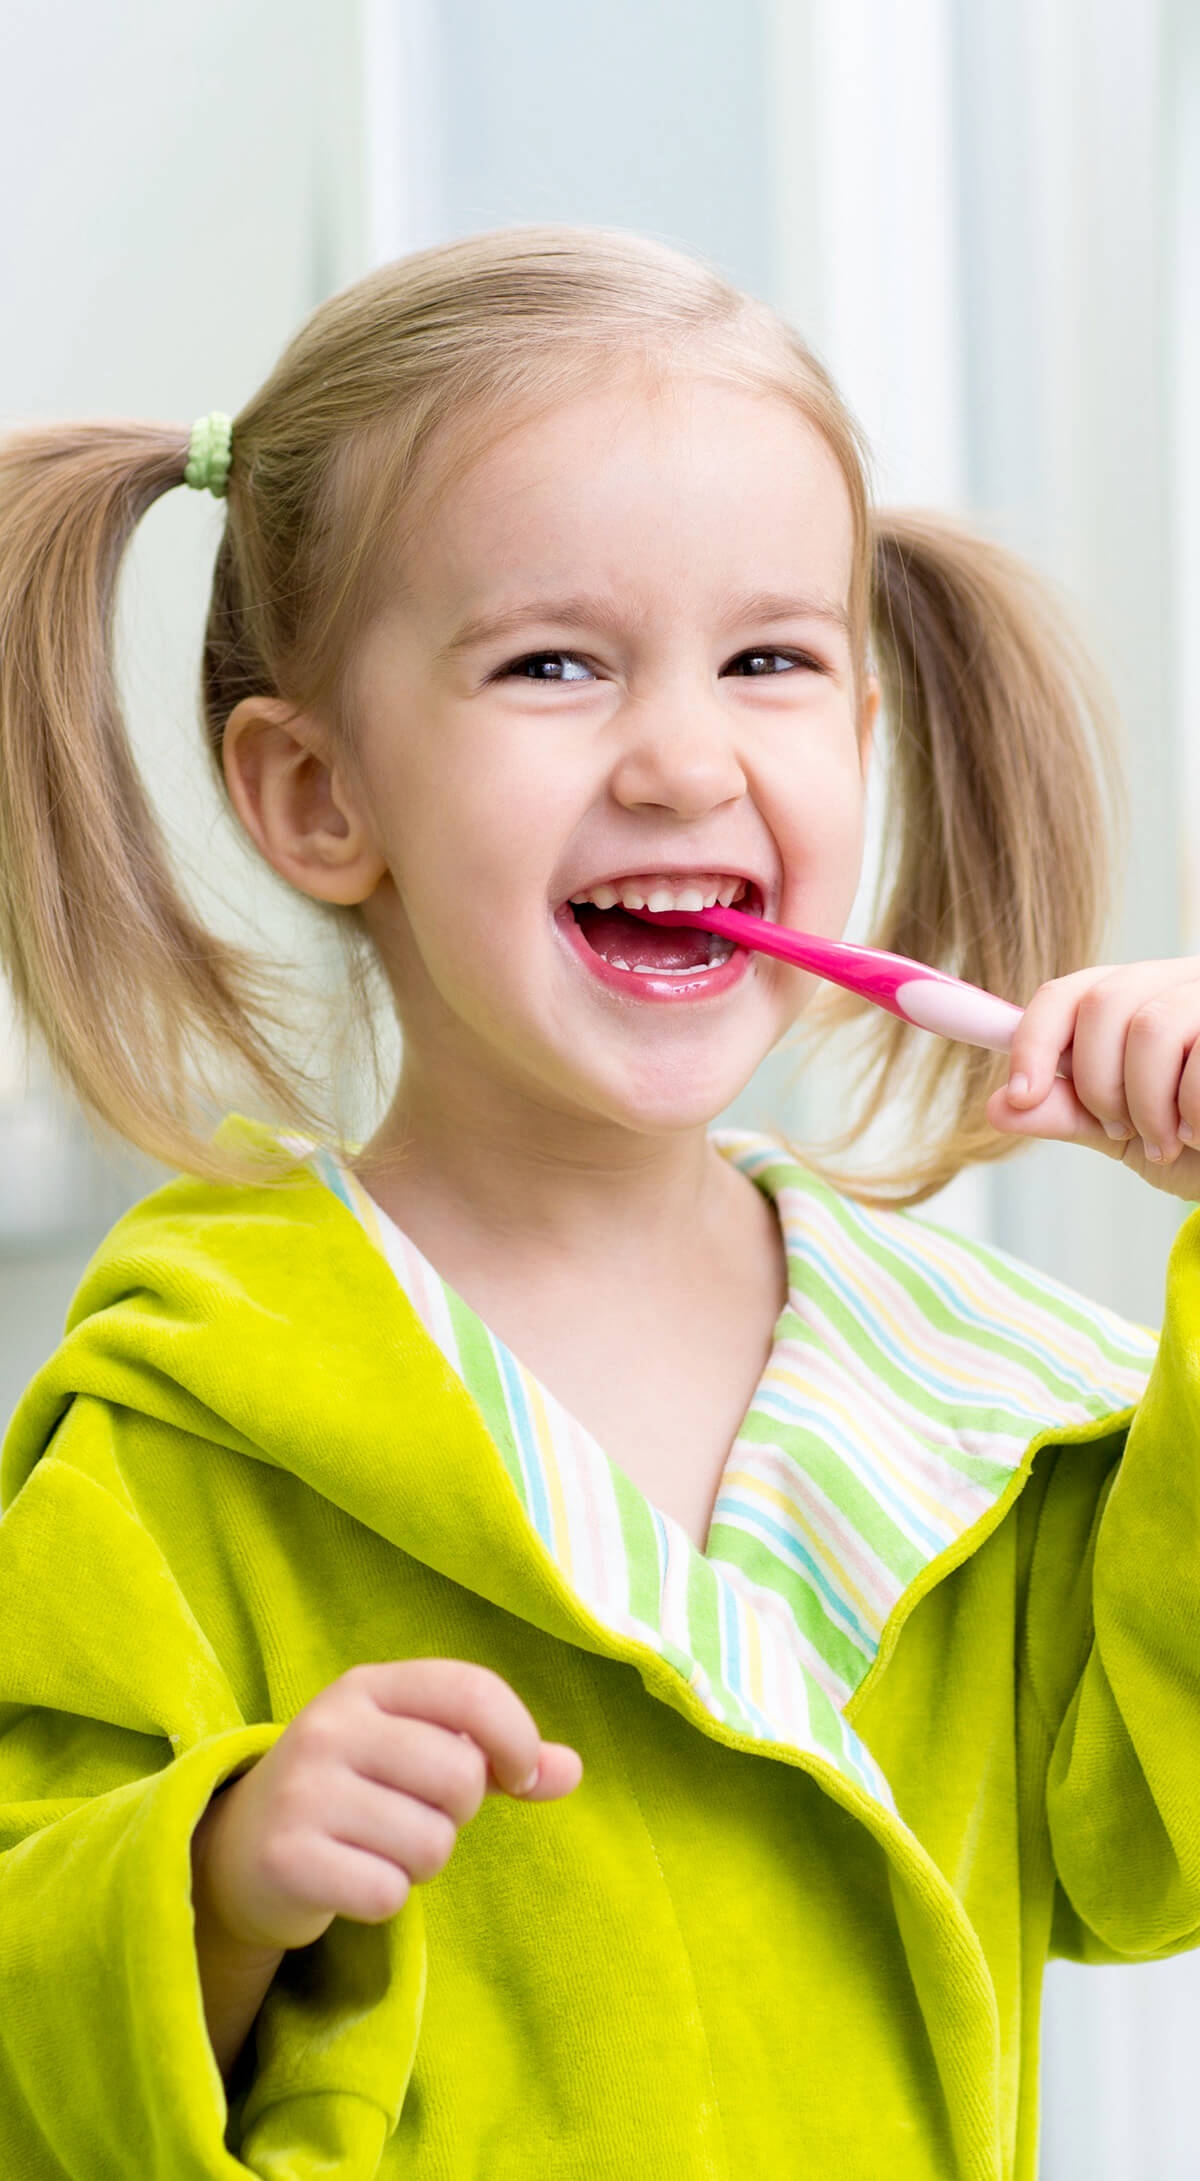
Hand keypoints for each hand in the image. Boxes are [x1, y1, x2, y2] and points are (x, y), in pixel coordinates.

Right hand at [191, 1659, 583, 1952]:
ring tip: (378, 1848)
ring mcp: (304, 1790)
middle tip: (414, 1817)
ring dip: (420, 1862)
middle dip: (456, 1814)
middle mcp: (331, 1726)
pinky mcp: (287, 1857)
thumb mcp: (413, 1753)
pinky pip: (388, 1892)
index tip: (517, 1776)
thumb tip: (572, 1771)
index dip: (517, 1738)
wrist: (237, 1851)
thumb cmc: (351, 1793)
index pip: (471, 1690)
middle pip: (460, 1778)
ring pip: (430, 1843)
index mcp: (368, 1687)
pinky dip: (384, 1898)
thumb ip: (495, 1757)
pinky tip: (351, 1879)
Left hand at [986, 959, 1199, 1201]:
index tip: (1018, 1094)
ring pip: (1152, 1028)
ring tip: (1168, 1141)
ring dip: (1148, 1103)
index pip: (1067, 993)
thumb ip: (1067, 1113)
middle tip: (1122, 1130)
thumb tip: (997, 1106)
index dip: (1032, 1039)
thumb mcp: (1124, 1133)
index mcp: (1131, 1000)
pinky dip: (1193, 1110)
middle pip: (1104, 1005)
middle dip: (1098, 1083)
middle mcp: (1175, 983)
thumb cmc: (1196, 1143)